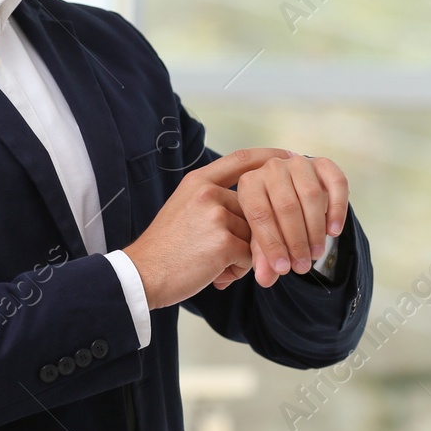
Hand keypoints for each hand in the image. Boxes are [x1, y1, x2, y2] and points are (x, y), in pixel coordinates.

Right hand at [122, 148, 290, 309]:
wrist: (143, 273)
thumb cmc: (167, 247)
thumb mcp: (186, 208)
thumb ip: (216, 202)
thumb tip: (254, 212)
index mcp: (199, 180)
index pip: (242, 159)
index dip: (269, 157)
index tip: (287, 157)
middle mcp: (208, 192)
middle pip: (256, 209)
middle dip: (248, 236)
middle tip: (217, 254)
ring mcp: (216, 215)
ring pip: (255, 236)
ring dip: (242, 256)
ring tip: (212, 264)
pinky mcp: (223, 242)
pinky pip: (251, 257)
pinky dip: (237, 270)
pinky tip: (213, 273)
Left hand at [233, 150, 348, 288]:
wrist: (292, 194)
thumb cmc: (272, 219)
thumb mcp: (263, 236)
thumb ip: (262, 256)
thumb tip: (265, 280)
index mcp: (249, 183)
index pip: (259, 215)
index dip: (271, 244)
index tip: (283, 269)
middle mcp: (271, 167)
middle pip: (286, 206)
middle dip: (295, 241)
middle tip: (301, 267)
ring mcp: (298, 163)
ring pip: (310, 195)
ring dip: (315, 229)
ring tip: (315, 254)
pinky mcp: (323, 163)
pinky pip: (336, 184)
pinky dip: (337, 209)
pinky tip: (334, 232)